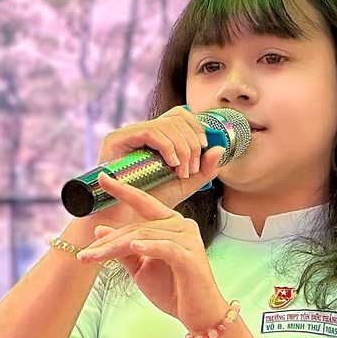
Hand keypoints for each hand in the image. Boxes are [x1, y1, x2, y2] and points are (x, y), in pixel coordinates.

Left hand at [75, 155, 230, 330]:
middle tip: (83, 254)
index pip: (143, 204)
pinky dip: (148, 246)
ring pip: (144, 236)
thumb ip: (123, 249)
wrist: (198, 314)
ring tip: (93, 258)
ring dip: (115, 248)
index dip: (123, 190)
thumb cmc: (173, 290)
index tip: (101, 177)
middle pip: (137, 226)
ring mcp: (188, 239)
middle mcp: (181, 225)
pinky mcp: (190, 256)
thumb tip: (99, 229)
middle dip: (108, 241)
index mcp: (171, 224)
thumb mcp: (141, 268)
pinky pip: (164, 247)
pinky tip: (133, 247)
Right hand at [98, 106, 220, 192]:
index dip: (197, 127)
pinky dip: (167, 146)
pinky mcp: (117, 139)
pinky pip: (150, 131)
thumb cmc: (152, 204)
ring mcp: (129, 134)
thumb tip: (220, 148)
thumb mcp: (186, 185)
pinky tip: (171, 164)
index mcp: (158, 138)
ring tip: (181, 172)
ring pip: (166, 124)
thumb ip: (204, 169)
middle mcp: (143, 132)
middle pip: (177, 117)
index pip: (181, 116)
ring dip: (182, 148)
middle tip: (191, 168)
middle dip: (192, 142)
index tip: (205, 147)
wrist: (126, 221)